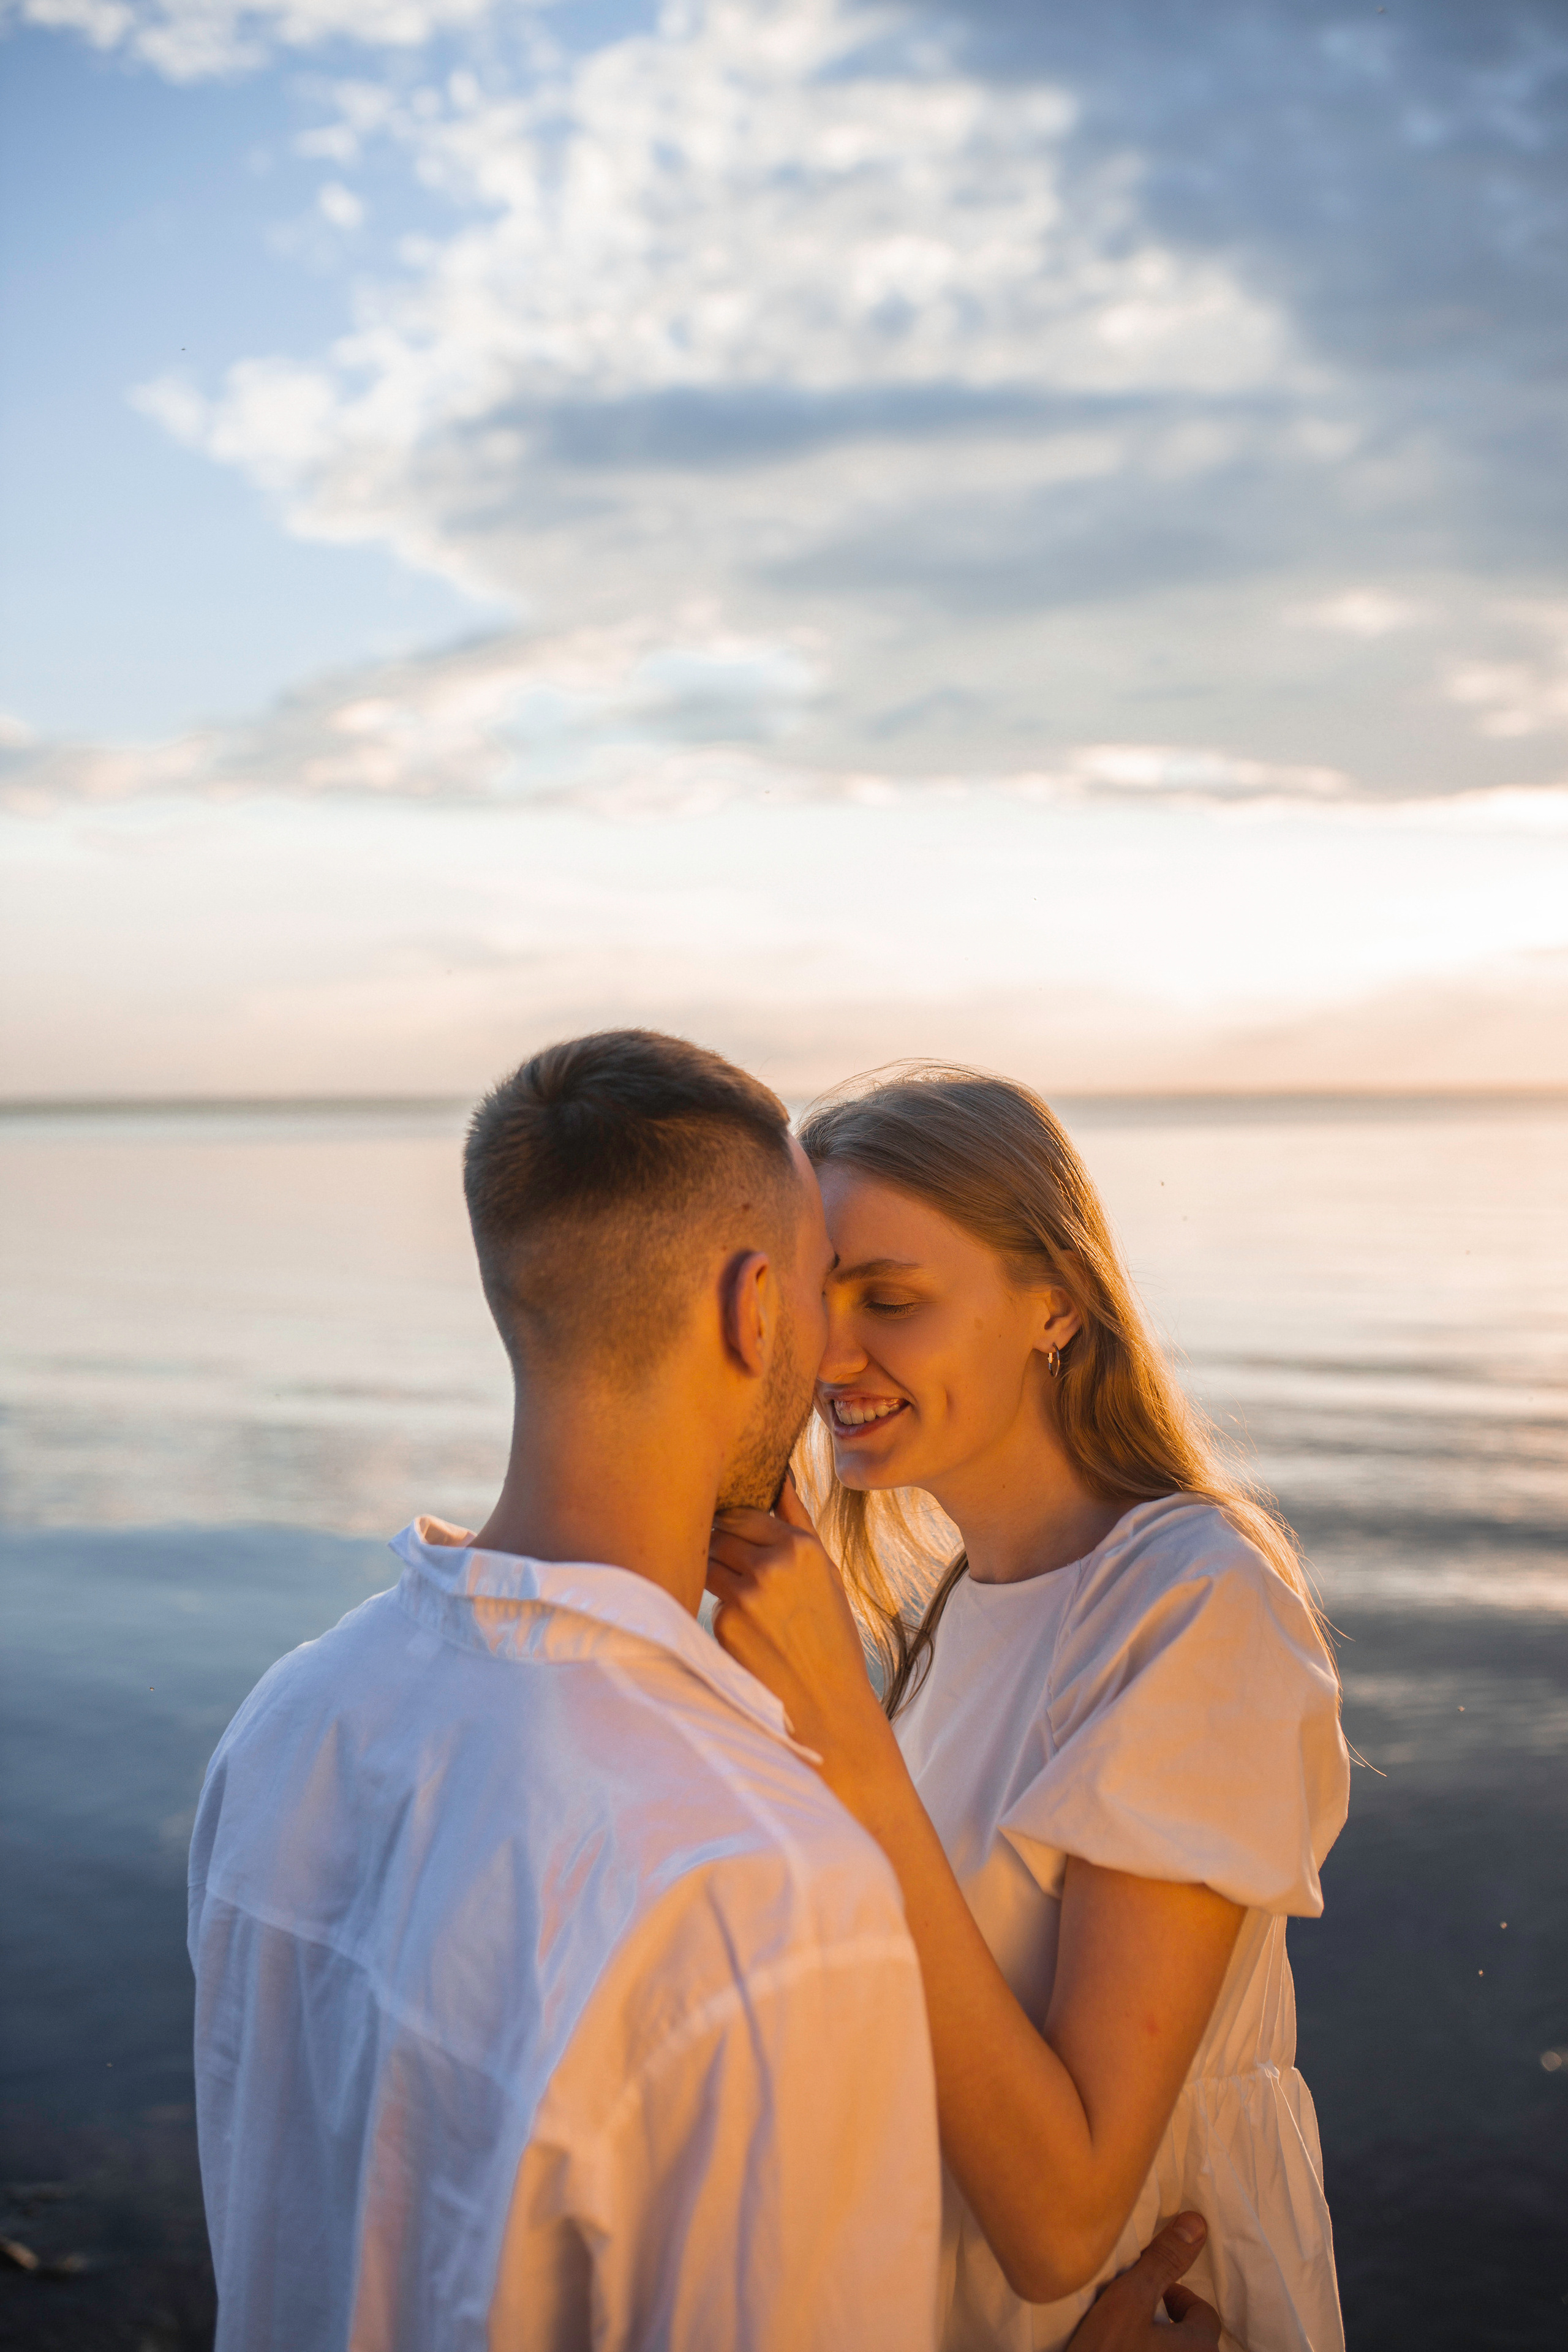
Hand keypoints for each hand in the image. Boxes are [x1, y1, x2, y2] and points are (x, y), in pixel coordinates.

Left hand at [706, 1478, 900, 1808]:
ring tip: (732, 1595)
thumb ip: (800, 1526)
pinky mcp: (725, 1622)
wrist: (828, 1706)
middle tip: (723, 1564)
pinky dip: (713, 1605)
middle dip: (715, 1543)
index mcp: (803, 1548)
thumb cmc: (831, 1639)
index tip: (728, 1534)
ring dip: (710, 1570)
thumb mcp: (827, 1577)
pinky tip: (736, 1628)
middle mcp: (773, 1565)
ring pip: (707, 1560)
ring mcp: (747, 1593)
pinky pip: (706, 1598)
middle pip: (719, 1532)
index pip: (745, 1513)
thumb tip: (782, 1478)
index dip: (732, 1524)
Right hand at [1061, 2214, 1220, 2350]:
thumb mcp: (1130, 2299)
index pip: (1203, 2315)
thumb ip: (1164, 2261)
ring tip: (1123, 2339)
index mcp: (1200, 2350)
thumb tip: (1197, 2222)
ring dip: (1155, 2346)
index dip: (1176, 2297)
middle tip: (1133, 2316)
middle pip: (1191, 2341)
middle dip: (1166, 2325)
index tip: (1147, 2294)